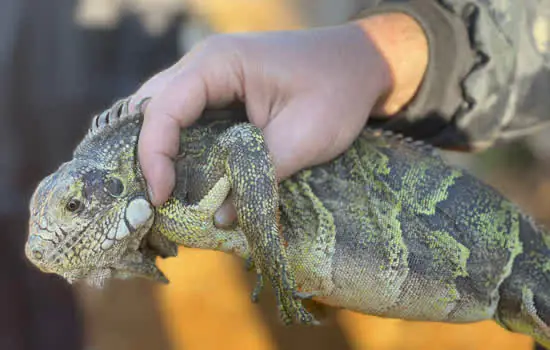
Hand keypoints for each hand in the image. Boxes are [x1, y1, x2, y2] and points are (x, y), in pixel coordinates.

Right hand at [133, 13, 427, 225]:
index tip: (162, 198)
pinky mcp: (223, 92)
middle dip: (149, 155)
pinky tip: (189, 177)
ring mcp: (212, 76)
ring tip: (166, 193)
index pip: (163, 109)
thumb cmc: (337, 92)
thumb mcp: (302, 138)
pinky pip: (189, 119)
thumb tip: (218, 219)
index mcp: (217, 62)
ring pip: (166, 114)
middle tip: (157, 199)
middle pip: (153, 109)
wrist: (363, 65)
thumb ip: (258, 178)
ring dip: (163, 152)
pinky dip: (182, 148)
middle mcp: (204, 64)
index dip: (155, 155)